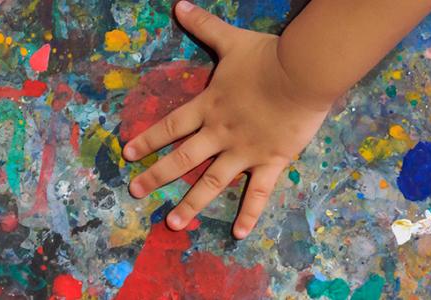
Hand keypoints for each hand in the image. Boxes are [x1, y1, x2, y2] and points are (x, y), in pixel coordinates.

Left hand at [123, 1, 330, 238]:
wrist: (302, 73)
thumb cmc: (266, 58)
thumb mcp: (231, 40)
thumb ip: (204, 26)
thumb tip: (179, 5)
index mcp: (209, 107)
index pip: (170, 126)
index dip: (148, 139)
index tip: (128, 154)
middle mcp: (219, 134)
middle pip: (182, 159)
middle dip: (156, 176)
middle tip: (135, 191)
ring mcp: (244, 152)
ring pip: (211, 182)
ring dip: (191, 203)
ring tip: (172, 224)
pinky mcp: (270, 162)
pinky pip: (259, 194)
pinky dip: (249, 214)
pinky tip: (239, 235)